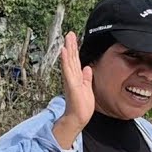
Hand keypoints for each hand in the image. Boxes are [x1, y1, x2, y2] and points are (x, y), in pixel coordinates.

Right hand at [52, 31, 94, 149]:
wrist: (78, 118)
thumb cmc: (82, 105)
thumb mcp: (87, 88)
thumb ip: (86, 77)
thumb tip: (87, 68)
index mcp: (76, 77)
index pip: (75, 61)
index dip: (74, 49)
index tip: (73, 39)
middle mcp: (71, 77)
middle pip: (71, 58)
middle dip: (71, 45)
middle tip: (69, 33)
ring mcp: (70, 80)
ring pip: (69, 61)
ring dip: (68, 49)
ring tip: (67, 38)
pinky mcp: (71, 84)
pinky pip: (68, 70)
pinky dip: (66, 61)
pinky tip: (64, 52)